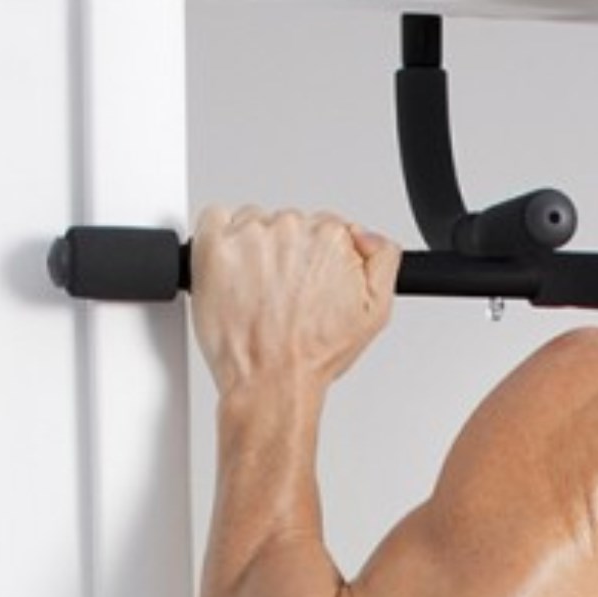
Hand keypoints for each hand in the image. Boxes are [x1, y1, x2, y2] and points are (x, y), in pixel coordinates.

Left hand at [191, 206, 401, 395]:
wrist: (271, 379)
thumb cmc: (314, 352)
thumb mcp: (376, 311)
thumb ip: (384, 259)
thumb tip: (366, 235)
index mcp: (331, 237)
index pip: (326, 225)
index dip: (319, 256)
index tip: (311, 280)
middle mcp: (290, 229)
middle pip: (290, 221)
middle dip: (287, 251)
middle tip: (283, 291)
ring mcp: (249, 236)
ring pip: (253, 220)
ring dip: (254, 246)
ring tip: (256, 288)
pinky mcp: (213, 246)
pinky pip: (213, 217)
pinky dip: (219, 235)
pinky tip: (231, 268)